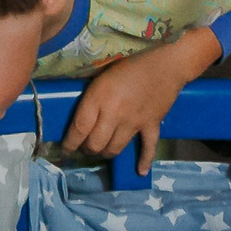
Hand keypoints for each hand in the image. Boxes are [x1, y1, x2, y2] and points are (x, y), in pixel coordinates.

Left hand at [63, 35, 214, 173]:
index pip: (78, 129)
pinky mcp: (152, 124)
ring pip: (115, 149)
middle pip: (95, 144)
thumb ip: (91, 96)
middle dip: (87, 149)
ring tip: (102, 150)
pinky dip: (144, 161)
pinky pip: (147, 148)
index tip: (65, 151)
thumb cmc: (130, 61)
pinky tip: (140, 171)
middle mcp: (114, 114)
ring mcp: (134, 122)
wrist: (166, 58)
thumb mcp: (101, 74)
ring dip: (106, 153)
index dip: (69, 144)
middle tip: (85, 147)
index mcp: (98, 98)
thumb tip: (79, 115)